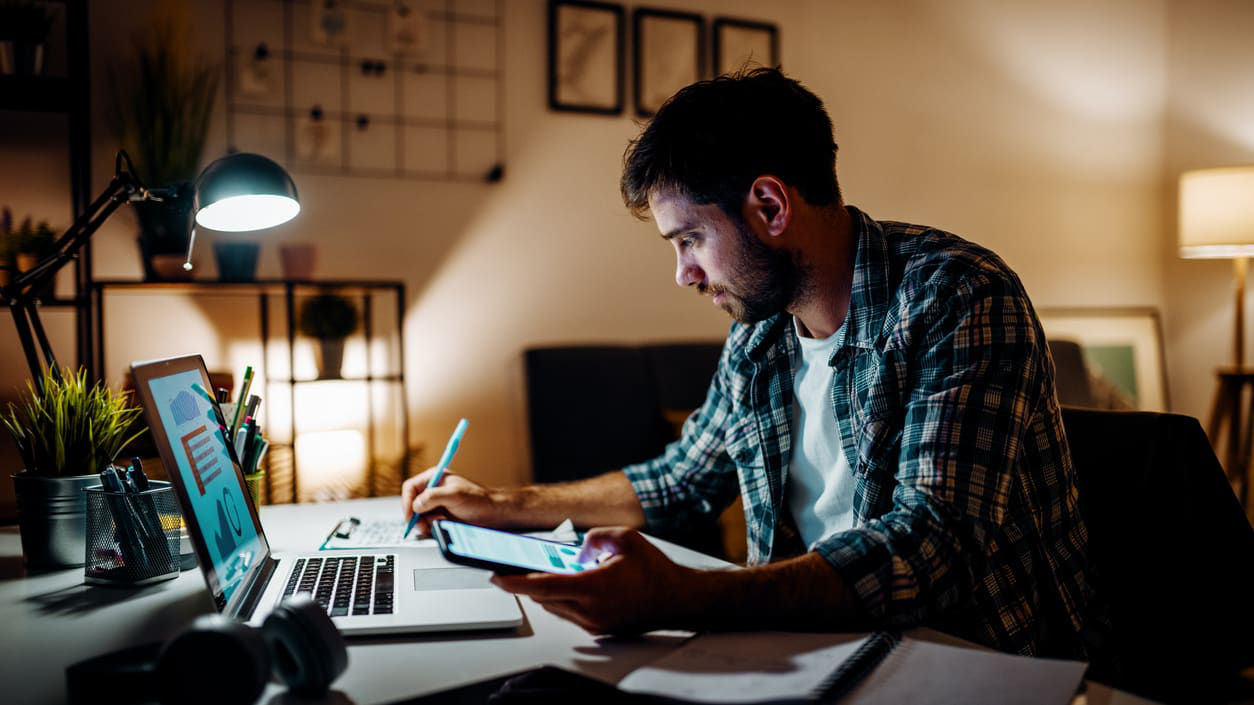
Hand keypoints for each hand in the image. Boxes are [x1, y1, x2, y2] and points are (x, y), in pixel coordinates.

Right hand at [400, 467, 511, 535]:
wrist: (493, 514)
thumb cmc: (478, 499)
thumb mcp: (455, 495)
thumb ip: (433, 497)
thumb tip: (416, 505)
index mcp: (434, 478)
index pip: (410, 488)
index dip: (407, 501)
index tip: (411, 515)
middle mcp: (433, 490)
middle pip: (411, 503)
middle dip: (415, 515)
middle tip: (423, 524)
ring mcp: (436, 504)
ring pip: (418, 515)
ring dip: (424, 522)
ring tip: (437, 523)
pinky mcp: (440, 516)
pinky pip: (426, 523)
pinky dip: (430, 527)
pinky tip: (441, 525)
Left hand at [490, 527, 695, 633]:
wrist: (678, 599)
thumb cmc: (655, 571)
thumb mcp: (625, 538)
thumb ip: (595, 538)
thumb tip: (577, 549)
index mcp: (593, 588)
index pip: (543, 586)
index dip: (515, 582)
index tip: (497, 576)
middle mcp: (591, 610)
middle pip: (545, 598)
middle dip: (527, 584)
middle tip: (510, 570)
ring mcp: (595, 623)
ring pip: (556, 607)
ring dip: (547, 591)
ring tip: (542, 573)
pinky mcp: (600, 629)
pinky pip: (570, 614)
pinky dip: (563, 599)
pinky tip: (569, 584)